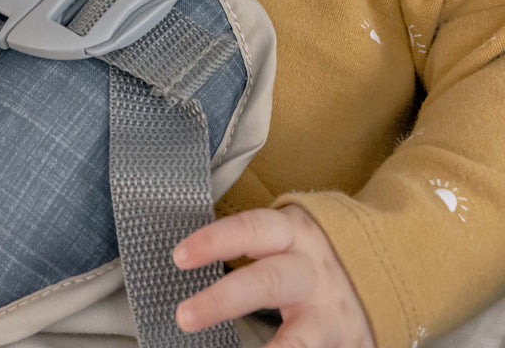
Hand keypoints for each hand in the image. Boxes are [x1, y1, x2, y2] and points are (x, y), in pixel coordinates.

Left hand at [172, 205, 375, 347]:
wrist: (387, 262)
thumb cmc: (312, 253)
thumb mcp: (286, 235)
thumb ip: (250, 244)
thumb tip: (187, 259)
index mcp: (292, 235)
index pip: (250, 229)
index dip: (214, 240)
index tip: (178, 257)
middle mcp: (313, 271)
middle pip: (268, 281)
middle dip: (223, 300)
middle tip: (184, 316)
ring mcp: (333, 312)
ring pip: (301, 337)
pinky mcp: (349, 342)